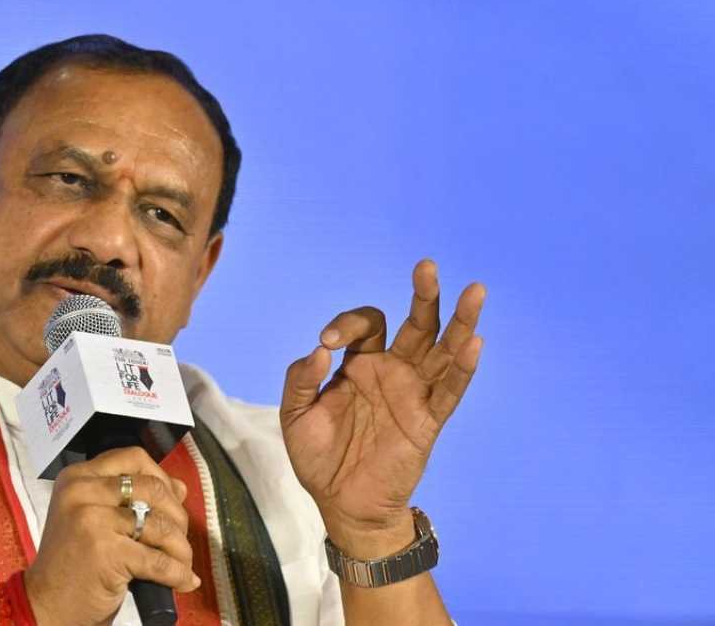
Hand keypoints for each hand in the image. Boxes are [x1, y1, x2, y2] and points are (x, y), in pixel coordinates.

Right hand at [23, 447, 199, 625]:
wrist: (46, 604)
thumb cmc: (72, 563)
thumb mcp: (94, 519)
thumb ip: (131, 499)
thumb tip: (180, 488)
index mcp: (77, 477)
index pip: (133, 458)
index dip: (163, 477)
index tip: (172, 502)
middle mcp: (82, 492)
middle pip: (153, 488)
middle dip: (178, 517)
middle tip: (178, 541)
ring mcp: (92, 520)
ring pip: (160, 525)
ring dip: (181, 549)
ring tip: (182, 565)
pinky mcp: (106, 551)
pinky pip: (159, 560)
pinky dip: (177, 574)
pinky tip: (183, 582)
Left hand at [279, 259, 485, 555]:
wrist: (342, 503)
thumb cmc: (318, 457)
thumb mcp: (295, 416)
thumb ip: (300, 380)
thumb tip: (320, 349)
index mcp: (359, 364)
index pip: (365, 325)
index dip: (346, 325)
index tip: (328, 342)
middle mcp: (392, 371)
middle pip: (416, 325)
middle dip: (423, 295)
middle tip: (426, 266)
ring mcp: (413, 394)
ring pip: (442, 351)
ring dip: (459, 322)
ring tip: (474, 291)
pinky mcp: (428, 420)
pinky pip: (449, 391)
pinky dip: (463, 368)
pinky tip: (473, 342)